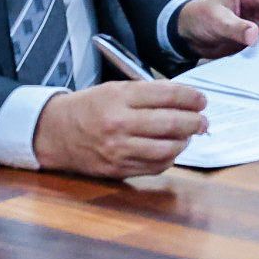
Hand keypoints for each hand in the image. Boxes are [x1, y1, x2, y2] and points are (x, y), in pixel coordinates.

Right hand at [33, 81, 207, 177]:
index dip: (190, 97)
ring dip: (185, 142)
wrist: (55, 132)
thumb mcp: (115, 89)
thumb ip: (148, 94)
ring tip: (189, 135)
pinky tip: (172, 149)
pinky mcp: (118, 169)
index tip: (201, 99)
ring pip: (166, 149)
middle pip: (170, 123)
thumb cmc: (89, 107)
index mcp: (119, 97)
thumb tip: (184, 100)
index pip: (166, 94)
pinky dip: (170, 158)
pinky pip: (154, 167)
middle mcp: (119, 123)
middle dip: (194, 121)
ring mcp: (118, 149)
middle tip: (203, 120)